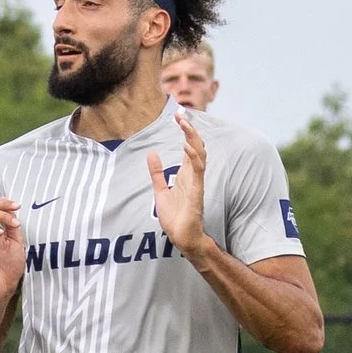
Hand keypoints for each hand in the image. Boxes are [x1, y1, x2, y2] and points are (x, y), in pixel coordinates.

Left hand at [147, 111, 210, 258]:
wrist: (181, 237)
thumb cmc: (175, 216)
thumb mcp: (160, 191)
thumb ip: (156, 173)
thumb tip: (151, 154)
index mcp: (186, 174)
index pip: (188, 148)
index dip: (185, 132)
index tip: (177, 117)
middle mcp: (193, 176)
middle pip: (196, 147)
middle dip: (190, 130)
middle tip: (181, 115)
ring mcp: (197, 183)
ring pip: (200, 155)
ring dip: (192, 139)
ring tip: (184, 124)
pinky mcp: (197, 192)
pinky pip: (199, 171)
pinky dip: (194, 158)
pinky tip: (187, 147)